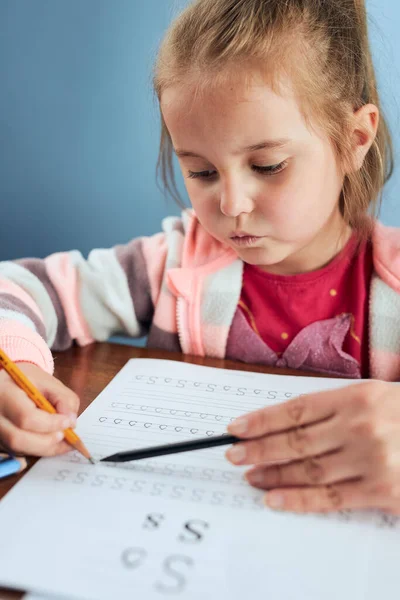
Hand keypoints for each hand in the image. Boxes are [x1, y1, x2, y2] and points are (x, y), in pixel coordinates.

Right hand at [0, 362, 79, 456]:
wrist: (4, 385)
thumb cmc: (26, 381)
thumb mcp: (48, 381)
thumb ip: (64, 399)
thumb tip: (72, 422)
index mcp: (4, 394)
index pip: (25, 417)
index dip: (50, 423)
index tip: (68, 422)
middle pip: (18, 439)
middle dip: (48, 441)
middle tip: (67, 435)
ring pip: (18, 449)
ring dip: (45, 448)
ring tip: (63, 439)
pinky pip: (18, 452)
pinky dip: (38, 449)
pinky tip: (51, 441)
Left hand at [226, 381, 399, 513]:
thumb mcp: (373, 395)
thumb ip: (333, 407)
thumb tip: (284, 424)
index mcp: (355, 397)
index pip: (296, 410)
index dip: (262, 420)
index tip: (236, 428)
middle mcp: (360, 427)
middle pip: (296, 441)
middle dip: (258, 449)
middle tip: (232, 454)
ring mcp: (371, 461)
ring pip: (307, 470)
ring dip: (273, 475)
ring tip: (250, 476)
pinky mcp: (382, 492)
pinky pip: (331, 498)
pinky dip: (298, 500)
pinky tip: (275, 499)